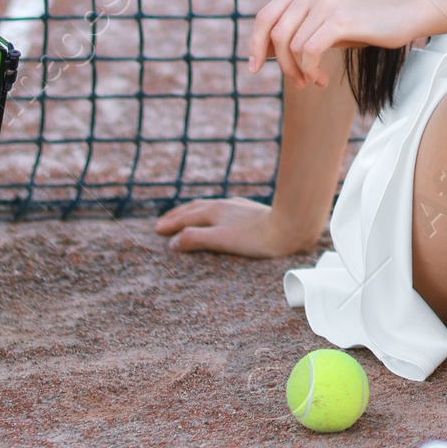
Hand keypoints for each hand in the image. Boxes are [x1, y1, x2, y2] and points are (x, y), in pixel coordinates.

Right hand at [155, 196, 320, 257]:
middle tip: (163, 223)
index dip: (171, 224)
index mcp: (215, 211)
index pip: (186, 217)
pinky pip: (221, 208)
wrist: (289, 226)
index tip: (156, 230)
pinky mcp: (249, 210)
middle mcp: (224, 204)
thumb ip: (197, 239)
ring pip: (208, 206)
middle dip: (178, 215)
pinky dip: (209, 212)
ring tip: (185, 217)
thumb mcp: (222, 241)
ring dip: (193, 212)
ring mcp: (237, 206)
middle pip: (195, 208)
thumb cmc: (256, 238)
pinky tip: (218, 215)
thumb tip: (173, 242)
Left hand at [250, 0, 415, 89]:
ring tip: (315, 80)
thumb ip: (296, 29)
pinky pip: (308, 51)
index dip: (255, 44)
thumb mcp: (324, 22)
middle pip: (274, 33)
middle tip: (297, 82)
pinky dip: (310, 71)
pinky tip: (321, 79)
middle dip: (281, 64)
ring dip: (299, 72)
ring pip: (291, 46)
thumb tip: (260, 51)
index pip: (265, 16)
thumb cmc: (363, 22)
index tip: (253, 67)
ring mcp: (325, 1)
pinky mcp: (338, 18)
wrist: (403, 13)